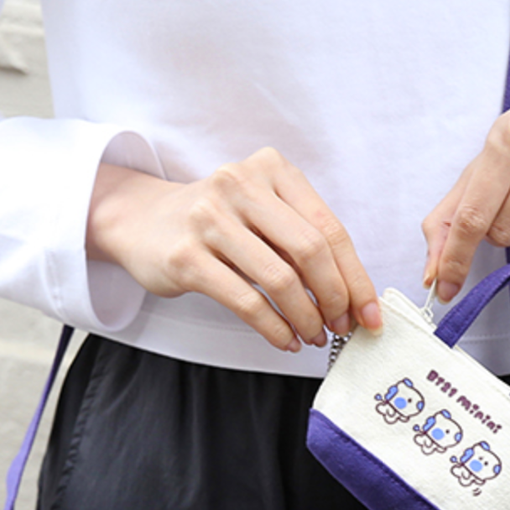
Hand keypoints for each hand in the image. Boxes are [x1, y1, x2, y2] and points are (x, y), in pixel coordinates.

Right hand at [86, 147, 380, 352]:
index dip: (355, 277)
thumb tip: (350, 295)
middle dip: (334, 298)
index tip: (368, 313)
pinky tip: (285, 340)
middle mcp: (242, 185)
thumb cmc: (214, 224)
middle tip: (340, 327)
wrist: (141, 221)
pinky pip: (246, 301)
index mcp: (271, 169)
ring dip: (305, 318)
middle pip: (310, 250)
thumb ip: (300, 239)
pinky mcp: (188, 256)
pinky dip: (274, 328)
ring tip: (313, 336)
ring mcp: (211, 218)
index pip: (329, 228)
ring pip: (280, 279)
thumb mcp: (260, 213)